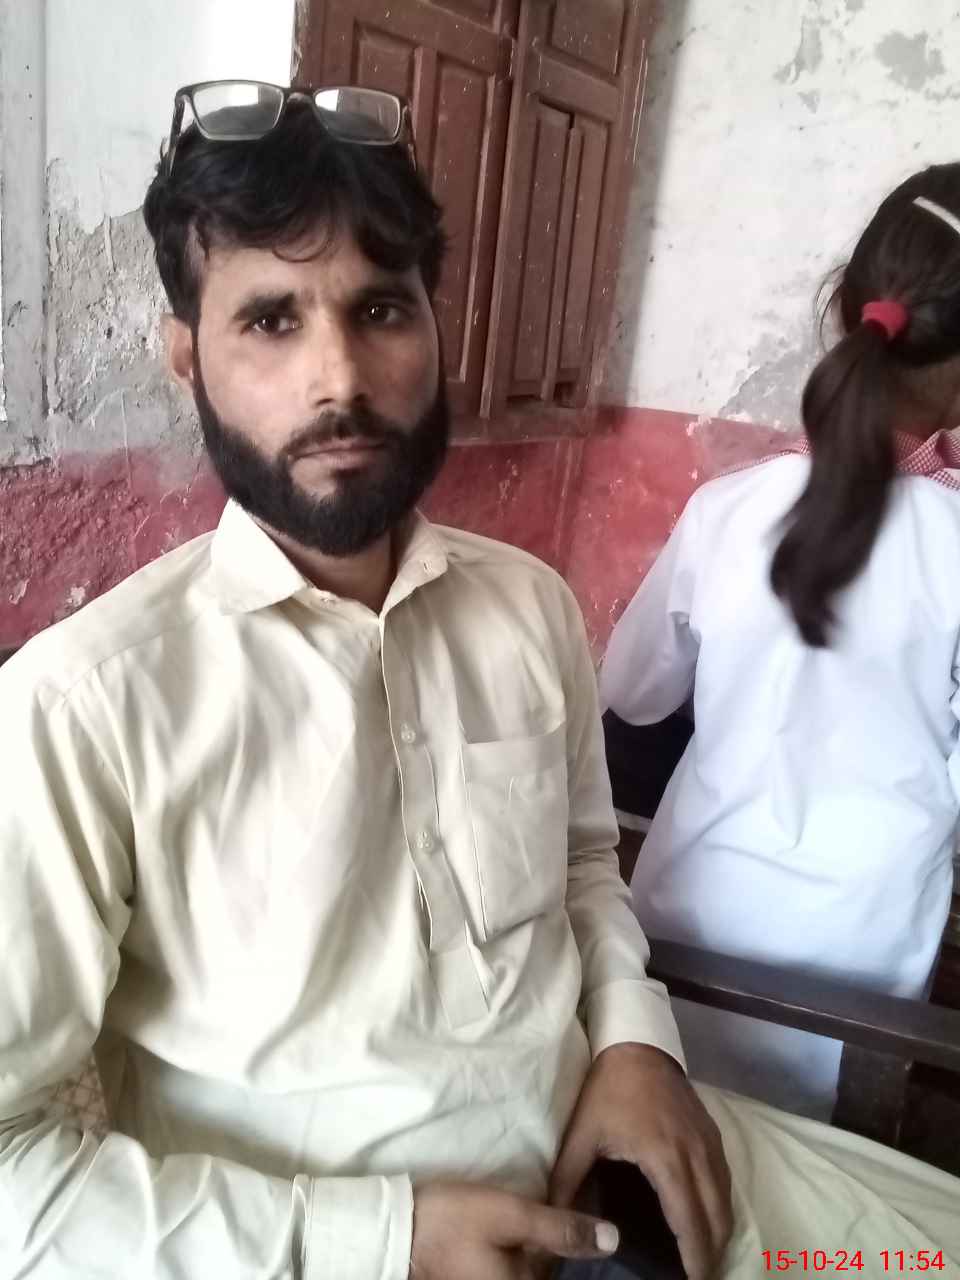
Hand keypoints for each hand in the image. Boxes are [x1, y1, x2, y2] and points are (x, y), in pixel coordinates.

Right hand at [410, 1180, 619, 1279]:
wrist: (395, 1231)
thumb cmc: (454, 1221)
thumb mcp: (510, 1215)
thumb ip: (562, 1229)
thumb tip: (614, 1241)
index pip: (568, 1265)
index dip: (576, 1234)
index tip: (583, 1205)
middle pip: (549, 1269)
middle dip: (556, 1240)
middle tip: (560, 1201)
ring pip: (530, 1267)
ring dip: (538, 1243)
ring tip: (540, 1209)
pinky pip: (512, 1267)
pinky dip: (518, 1250)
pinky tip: (511, 1226)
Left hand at [549, 1043, 731, 1279]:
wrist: (636, 1043)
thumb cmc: (607, 1090)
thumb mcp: (582, 1135)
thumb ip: (567, 1181)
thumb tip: (552, 1219)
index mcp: (665, 1158)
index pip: (689, 1220)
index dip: (695, 1257)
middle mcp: (696, 1153)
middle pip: (716, 1217)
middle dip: (712, 1254)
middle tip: (700, 1279)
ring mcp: (709, 1142)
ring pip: (726, 1200)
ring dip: (720, 1232)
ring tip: (706, 1259)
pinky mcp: (713, 1132)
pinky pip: (725, 1179)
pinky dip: (721, 1206)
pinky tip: (709, 1220)